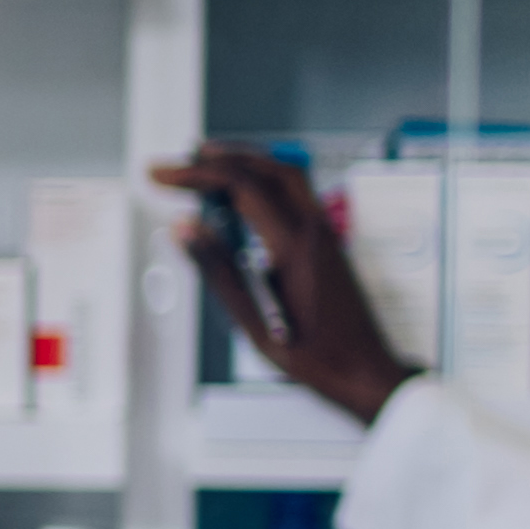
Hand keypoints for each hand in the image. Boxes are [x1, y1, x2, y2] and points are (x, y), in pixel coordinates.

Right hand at [153, 139, 415, 426]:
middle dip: (221, 157)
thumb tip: (187, 231)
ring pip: (287, 175)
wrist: (364, 371)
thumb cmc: (316, 356)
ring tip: (210, 164)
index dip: (196, 175)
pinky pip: (297, 193)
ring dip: (247, 162)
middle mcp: (314, 230)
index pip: (241, 187)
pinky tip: (243, 196)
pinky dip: (265, 181)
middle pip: (267, 168)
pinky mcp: (327, 241)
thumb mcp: (252, 322)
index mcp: (294, 247)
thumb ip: (217, 270)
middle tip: (184, 161)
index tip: (165, 176)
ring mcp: (325, 233)